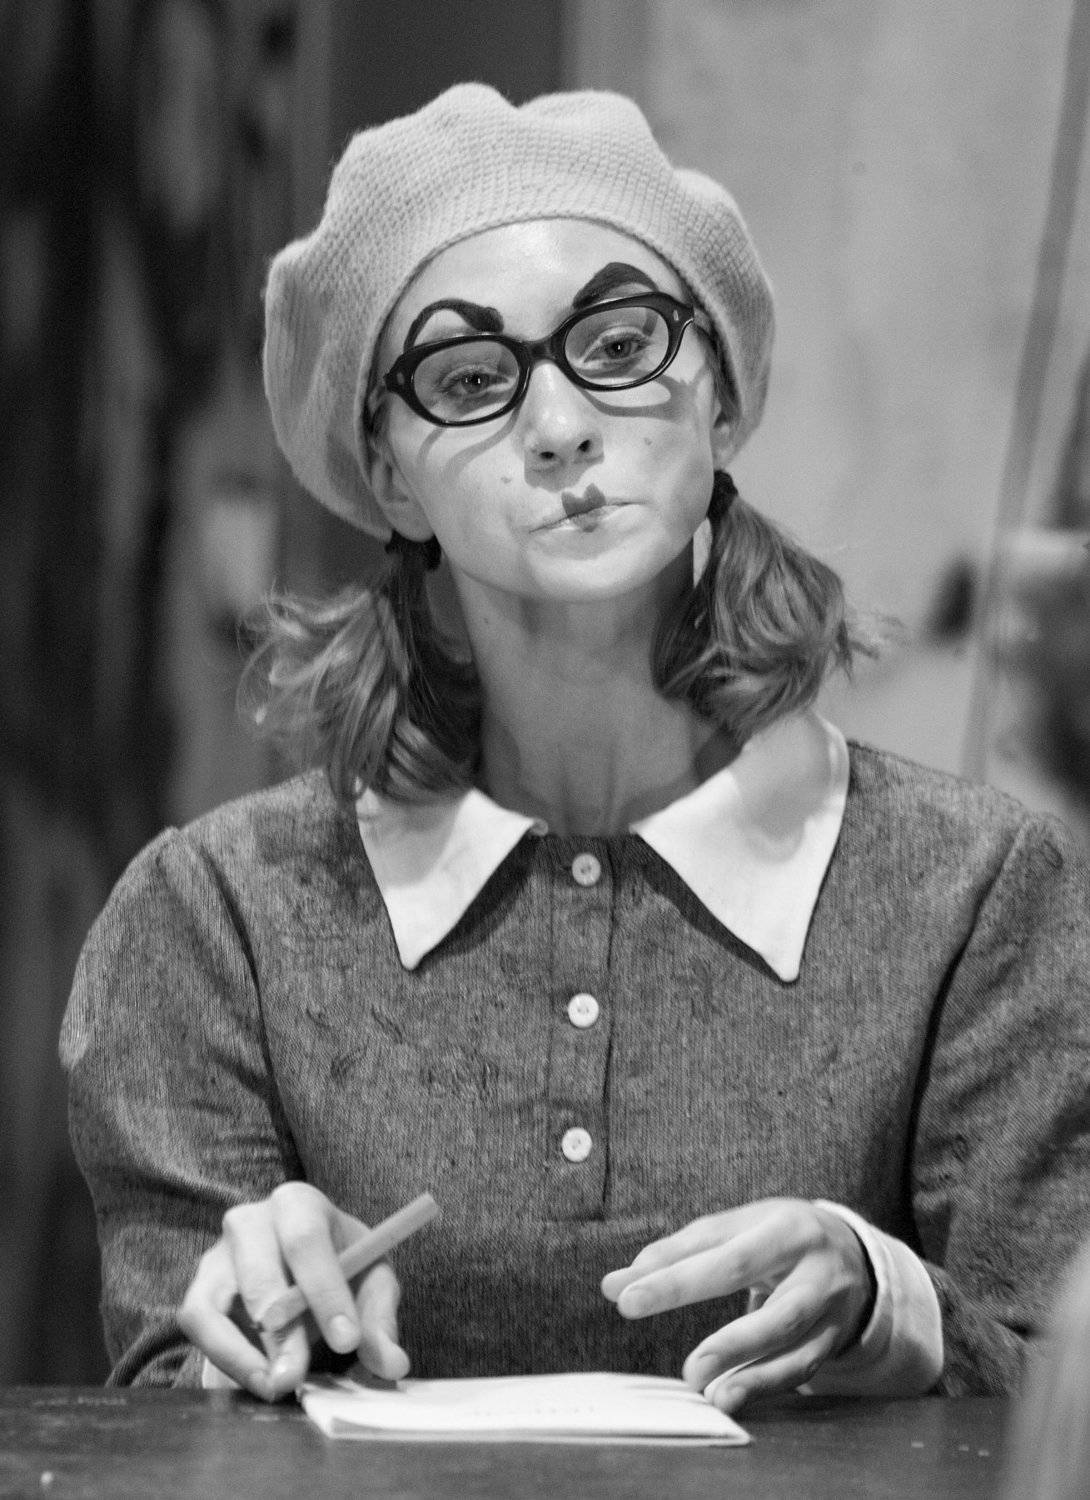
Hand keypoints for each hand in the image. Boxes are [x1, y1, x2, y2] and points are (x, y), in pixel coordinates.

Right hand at [178, 1182, 408, 1401]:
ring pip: (209, 1305)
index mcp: (298, 1203)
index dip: (325, 1291)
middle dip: (279, 1332)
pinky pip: (197, 1329)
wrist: (304, 1263)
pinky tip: (258, 1380)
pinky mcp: (199, 1293)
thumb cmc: (341, 1265)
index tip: (347, 1340)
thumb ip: (379, 1319)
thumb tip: (392, 1364)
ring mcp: (216, 1257)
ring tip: (275, 1387)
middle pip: (256, 1272)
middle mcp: (249, 1222)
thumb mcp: (371, 1281)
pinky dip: (223, 1360)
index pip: (306, 1239)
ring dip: (239, 1354)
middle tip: (298, 1377)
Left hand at [600, 1198, 873, 1412]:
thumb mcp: (733, 1228)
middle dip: (731, 1342)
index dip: (676, 1280)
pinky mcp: (834, 1338)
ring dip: (752, 1374)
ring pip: (794, 1345)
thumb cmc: (773, 1234)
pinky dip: (765, 1384)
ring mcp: (830, 1306)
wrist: (851, 1250)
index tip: (625, 1298)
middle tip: (687, 1370)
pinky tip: (730, 1396)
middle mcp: (814, 1267)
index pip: (724, 1256)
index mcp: (783, 1227)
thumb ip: (675, 1254)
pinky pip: (801, 1367)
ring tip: (708, 1392)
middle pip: (775, 1309)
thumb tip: (614, 1285)